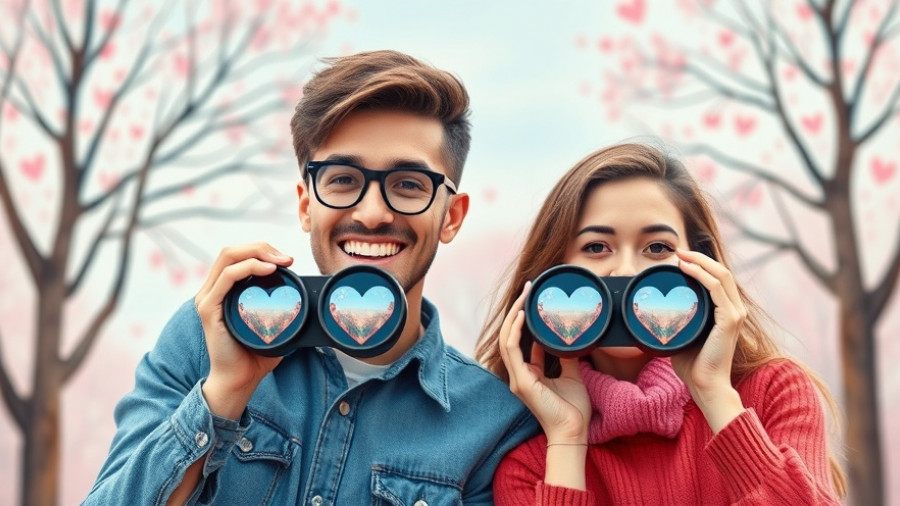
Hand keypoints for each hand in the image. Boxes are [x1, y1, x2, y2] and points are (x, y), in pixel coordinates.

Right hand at [194, 242, 293, 418]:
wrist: (240, 380)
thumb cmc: (257, 353)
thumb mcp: (273, 322)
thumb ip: (283, 306)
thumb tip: (311, 296)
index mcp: (223, 289)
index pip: (239, 255)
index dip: (263, 250)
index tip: (289, 260)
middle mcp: (212, 289)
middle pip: (233, 250)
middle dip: (262, 247)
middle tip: (288, 258)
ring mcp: (208, 297)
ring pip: (228, 256)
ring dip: (258, 252)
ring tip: (282, 262)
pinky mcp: (209, 308)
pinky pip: (227, 277)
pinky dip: (249, 267)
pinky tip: (268, 270)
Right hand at [498, 282, 591, 444]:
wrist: (573, 431)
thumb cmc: (572, 409)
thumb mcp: (571, 375)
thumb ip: (566, 357)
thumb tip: (571, 337)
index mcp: (528, 372)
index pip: (520, 340)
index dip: (524, 319)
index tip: (533, 299)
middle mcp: (519, 373)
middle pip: (510, 335)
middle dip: (517, 310)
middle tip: (528, 288)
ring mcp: (517, 377)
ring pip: (507, 338)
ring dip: (514, 315)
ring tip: (525, 295)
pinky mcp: (521, 381)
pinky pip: (512, 349)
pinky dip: (516, 330)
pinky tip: (522, 315)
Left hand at [670, 249, 745, 431]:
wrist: (704, 385)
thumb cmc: (692, 364)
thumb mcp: (684, 334)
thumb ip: (679, 320)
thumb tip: (656, 310)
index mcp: (726, 312)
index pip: (718, 279)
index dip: (701, 265)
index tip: (679, 258)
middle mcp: (735, 310)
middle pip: (721, 272)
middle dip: (699, 258)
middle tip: (678, 251)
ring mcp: (734, 314)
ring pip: (720, 275)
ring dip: (699, 262)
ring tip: (680, 256)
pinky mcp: (729, 320)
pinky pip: (716, 288)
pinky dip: (701, 274)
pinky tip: (686, 269)